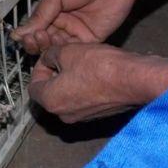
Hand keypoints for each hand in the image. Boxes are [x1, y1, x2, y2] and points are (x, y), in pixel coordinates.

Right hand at [10, 0, 138, 54]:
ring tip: (44, 38)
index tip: (22, 37)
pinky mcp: (91, 38)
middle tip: (33, 39)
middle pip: (45, 40)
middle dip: (36, 42)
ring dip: (48, 46)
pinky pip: (74, 49)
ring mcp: (77, 30)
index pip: (36, 27)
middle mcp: (64, 21)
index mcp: (54, 8)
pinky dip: (64, 50)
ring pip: (57, 46)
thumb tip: (20, 32)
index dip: (28, 34)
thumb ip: (40, 15)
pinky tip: (57, 44)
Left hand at [28, 43, 167, 122]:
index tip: (48, 56)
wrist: (134, 80)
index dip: (38, 67)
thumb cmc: (102, 67)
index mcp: (51, 101)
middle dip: (55, 73)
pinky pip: (84, 99)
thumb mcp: (68, 51)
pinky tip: (96, 71)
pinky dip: (85, 86)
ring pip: (67, 96)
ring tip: (82, 61)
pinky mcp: (98, 114)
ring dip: (70, 79)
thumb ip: (50, 54)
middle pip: (50, 92)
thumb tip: (48, 57)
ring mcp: (82, 117)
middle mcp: (64, 114)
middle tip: (64, 56)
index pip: (33, 86)